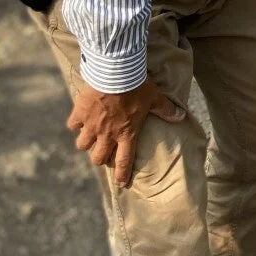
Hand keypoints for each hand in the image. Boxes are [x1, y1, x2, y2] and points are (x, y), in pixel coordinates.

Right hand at [66, 78, 185, 186]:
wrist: (116, 72)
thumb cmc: (138, 87)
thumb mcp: (154, 98)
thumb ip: (166, 110)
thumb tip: (182, 117)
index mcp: (127, 133)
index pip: (124, 160)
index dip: (122, 174)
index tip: (121, 183)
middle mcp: (107, 133)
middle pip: (98, 158)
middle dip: (100, 157)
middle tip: (103, 151)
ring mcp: (91, 125)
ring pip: (82, 145)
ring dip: (86, 142)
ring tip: (90, 135)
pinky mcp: (80, 113)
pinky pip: (73, 125)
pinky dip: (76, 123)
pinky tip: (80, 118)